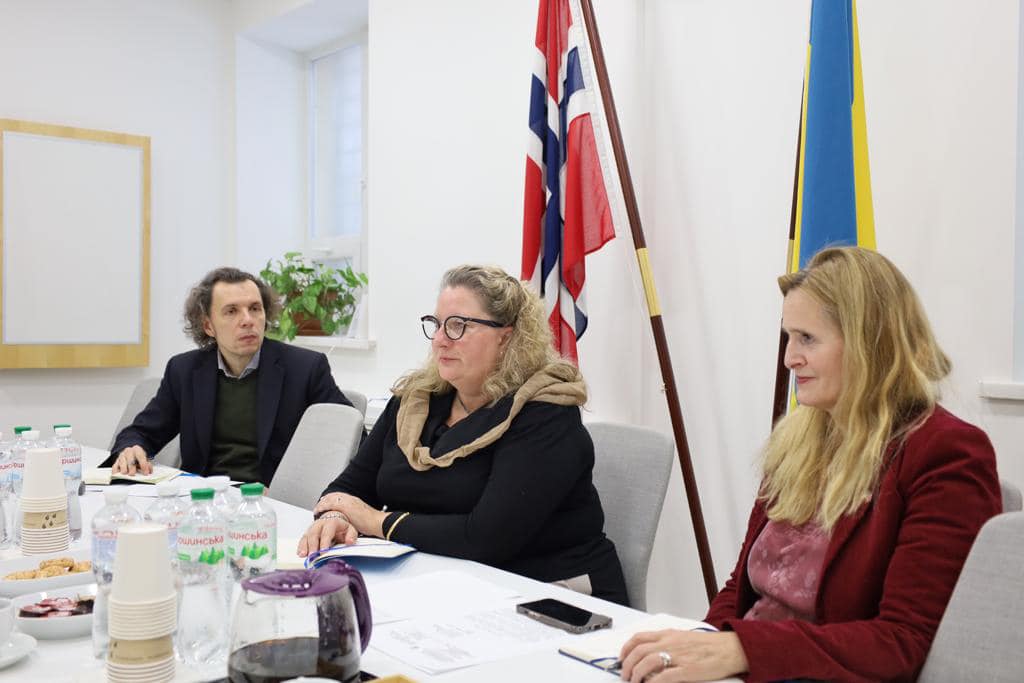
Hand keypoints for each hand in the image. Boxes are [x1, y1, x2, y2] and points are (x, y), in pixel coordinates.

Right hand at [111, 446, 151, 475]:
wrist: (132, 452)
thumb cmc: (138, 457)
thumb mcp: (145, 458)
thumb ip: (148, 464)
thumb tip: (149, 471)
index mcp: (137, 449)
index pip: (140, 456)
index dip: (143, 465)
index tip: (146, 473)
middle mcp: (129, 452)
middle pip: (130, 460)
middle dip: (131, 468)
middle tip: (133, 474)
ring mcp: (122, 456)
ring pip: (121, 463)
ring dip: (123, 469)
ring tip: (126, 474)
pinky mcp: (116, 461)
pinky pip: (114, 467)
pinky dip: (116, 471)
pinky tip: (118, 474)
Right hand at [297, 516, 357, 556]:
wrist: (335, 521)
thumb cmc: (342, 528)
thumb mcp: (350, 530)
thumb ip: (351, 535)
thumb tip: (350, 541)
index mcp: (332, 522)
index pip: (327, 532)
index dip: (325, 541)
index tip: (323, 551)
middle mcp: (320, 524)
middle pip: (314, 534)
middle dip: (313, 546)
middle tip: (313, 556)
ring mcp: (312, 528)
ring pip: (307, 536)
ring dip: (305, 546)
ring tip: (304, 555)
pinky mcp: (307, 534)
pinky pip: (302, 539)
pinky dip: (301, 547)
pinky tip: (300, 554)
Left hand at [314, 492, 387, 536]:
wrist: (378, 522)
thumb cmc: (372, 523)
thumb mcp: (361, 517)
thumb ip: (353, 516)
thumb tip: (349, 520)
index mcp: (354, 500)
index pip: (339, 496)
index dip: (330, 499)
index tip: (325, 503)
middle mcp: (350, 499)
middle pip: (333, 496)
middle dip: (324, 500)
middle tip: (318, 506)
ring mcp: (348, 501)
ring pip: (330, 498)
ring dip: (322, 503)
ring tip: (317, 509)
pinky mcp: (345, 506)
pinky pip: (330, 504)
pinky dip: (323, 506)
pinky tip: (318, 511)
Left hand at [619, 630, 747, 682]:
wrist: (731, 648)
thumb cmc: (709, 645)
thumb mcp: (684, 637)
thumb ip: (667, 642)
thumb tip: (650, 654)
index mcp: (668, 634)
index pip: (639, 638)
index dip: (626, 649)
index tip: (621, 658)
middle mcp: (670, 643)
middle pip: (639, 652)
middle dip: (627, 665)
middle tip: (625, 675)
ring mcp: (678, 656)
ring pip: (647, 663)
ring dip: (636, 675)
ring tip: (634, 682)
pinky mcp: (687, 670)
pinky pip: (664, 677)